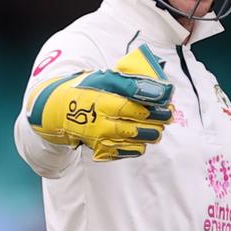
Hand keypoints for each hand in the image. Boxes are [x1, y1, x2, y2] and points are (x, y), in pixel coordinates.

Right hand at [27, 44, 173, 160]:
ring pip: (136, 141)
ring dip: (152, 134)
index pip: (132, 106)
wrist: (62, 111)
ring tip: (158, 127)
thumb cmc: (90, 90)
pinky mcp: (103, 150)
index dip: (153, 105)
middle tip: (168, 115)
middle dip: (158, 121)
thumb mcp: (107, 78)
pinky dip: (140, 145)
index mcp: (102, 102)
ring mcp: (101, 139)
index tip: (167, 102)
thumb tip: (162, 89)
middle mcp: (100, 123)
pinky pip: (129, 152)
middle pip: (137, 127)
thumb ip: (133, 82)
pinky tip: (143, 137)